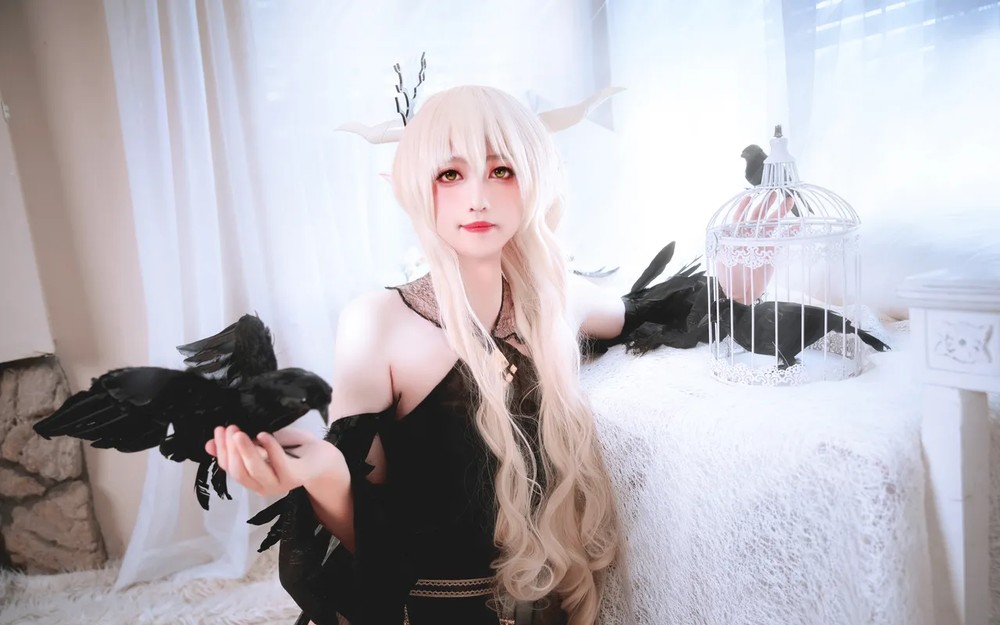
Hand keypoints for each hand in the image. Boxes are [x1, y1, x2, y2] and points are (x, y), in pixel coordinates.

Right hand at [206, 425, 343, 497]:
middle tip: (230, 429)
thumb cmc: (291, 450)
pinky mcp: (295, 476)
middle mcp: (263, 486)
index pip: (229, 468)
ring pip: (255, 470)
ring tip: (240, 433)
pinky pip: (279, 464)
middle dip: (230, 450)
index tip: (219, 430)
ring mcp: (279, 483)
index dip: (221, 450)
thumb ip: (238, 447)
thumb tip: (208, 445)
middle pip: (239, 471)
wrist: (323, 458)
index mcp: (252, 479)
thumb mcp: (261, 445)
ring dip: (245, 450)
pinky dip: (270, 448)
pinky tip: (264, 435)